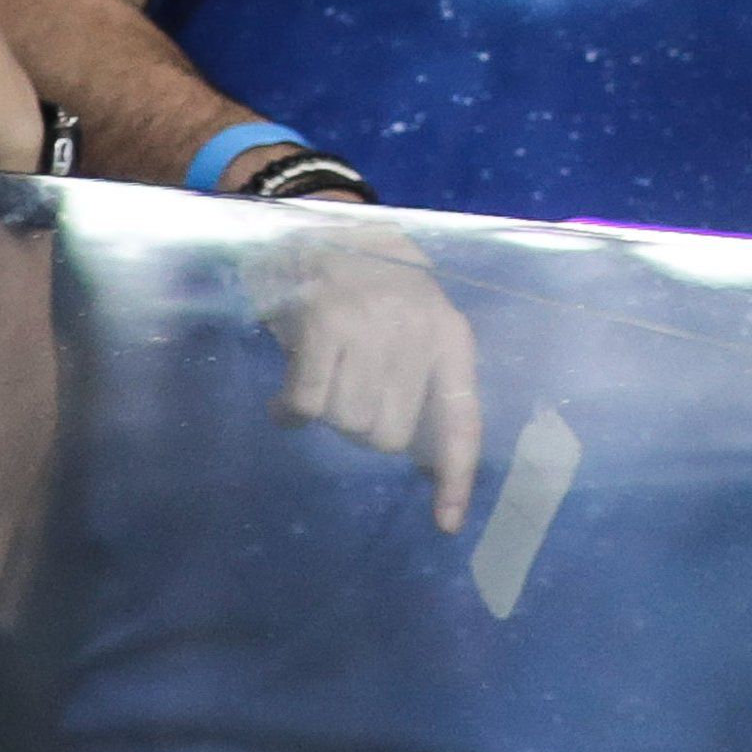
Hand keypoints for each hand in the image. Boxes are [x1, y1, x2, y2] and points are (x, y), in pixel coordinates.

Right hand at [259, 219, 486, 534]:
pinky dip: (291, 409)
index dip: (455, 475)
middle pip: (390, 435)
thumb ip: (427, 388)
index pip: (462, 419)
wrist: (322, 227)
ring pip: (348, 421)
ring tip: (324, 375)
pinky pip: (306, 404)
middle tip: (347, 390)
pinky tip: (289, 388)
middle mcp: (418, 329)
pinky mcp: (324, 325)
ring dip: (327, 413)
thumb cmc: (372, 290)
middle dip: (363, 427)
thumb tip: (433, 467)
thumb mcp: (415, 326)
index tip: (446, 524)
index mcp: (451, 336)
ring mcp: (371, 325)